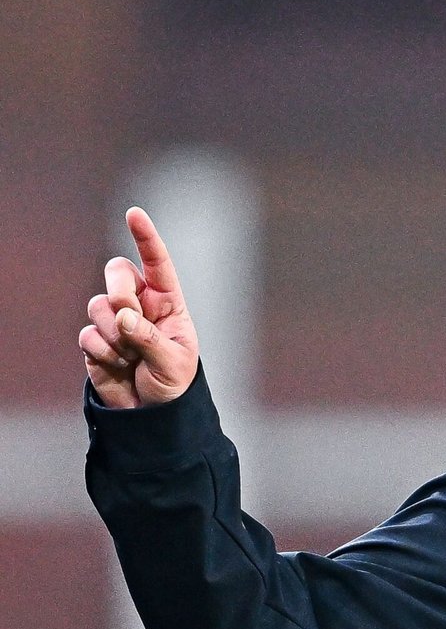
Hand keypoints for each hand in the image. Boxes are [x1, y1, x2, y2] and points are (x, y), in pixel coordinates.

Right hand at [79, 208, 199, 407]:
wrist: (151, 414)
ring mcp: (114, 321)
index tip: (134, 214)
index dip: (145, 238)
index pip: (157, 264)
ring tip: (133, 358)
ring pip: (98, 306)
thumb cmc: (173, 384)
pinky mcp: (95, 339)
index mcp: (167, 303)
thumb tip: (123, 316)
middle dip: (120, 292)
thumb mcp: (174, 362)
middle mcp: (139, 305)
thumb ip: (150, 338)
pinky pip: (88, 335)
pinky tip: (118, 366)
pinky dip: (103, 353)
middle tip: (130, 319)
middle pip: (117, 272)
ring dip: (114, 335)